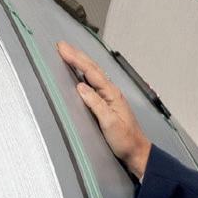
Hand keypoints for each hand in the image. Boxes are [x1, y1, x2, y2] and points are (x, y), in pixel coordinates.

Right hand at [59, 41, 151, 181]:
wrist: (137, 152)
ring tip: (68, 53)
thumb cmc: (125, 140)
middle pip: (93, 69)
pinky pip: (94, 83)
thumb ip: (96, 104)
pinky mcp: (108, 104)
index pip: (91, 72)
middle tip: (61, 45)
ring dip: (81, 62)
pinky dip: (85, 74)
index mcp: (112, 94)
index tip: (62, 48)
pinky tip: (81, 73)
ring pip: (94, 74)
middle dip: (76, 55)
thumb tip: (80, 86)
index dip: (76, 59)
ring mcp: (110, 97)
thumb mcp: (109, 123)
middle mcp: (111, 92)